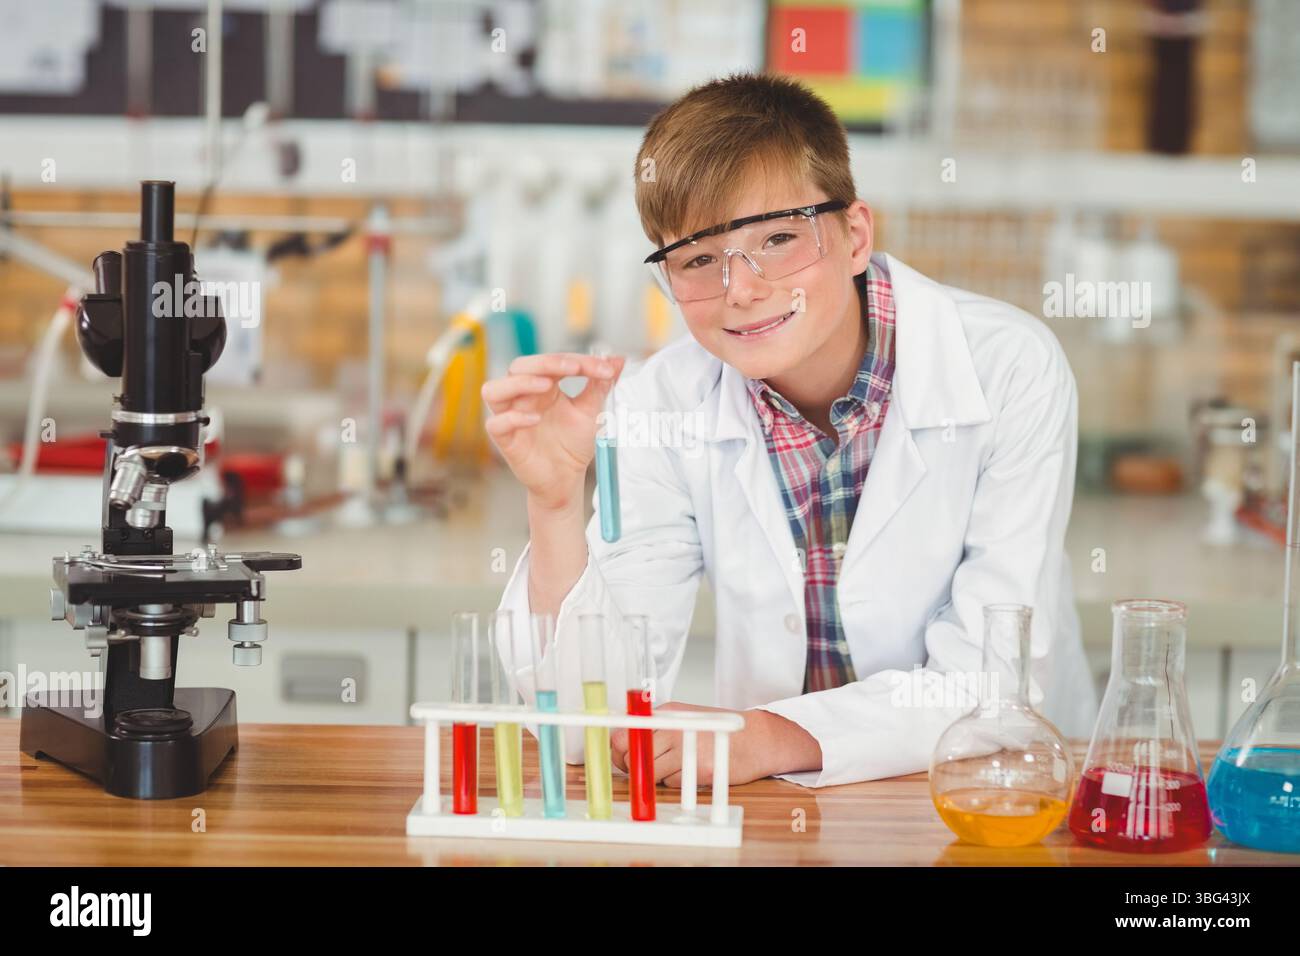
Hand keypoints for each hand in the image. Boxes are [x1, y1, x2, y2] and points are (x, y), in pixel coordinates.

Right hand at [482, 352, 625, 510]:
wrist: (566, 478)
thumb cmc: (573, 444)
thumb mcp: (591, 412)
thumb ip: (600, 385)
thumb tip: (618, 359)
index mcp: (544, 386)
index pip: (553, 362)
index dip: (578, 360)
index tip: (605, 368)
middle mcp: (523, 397)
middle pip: (520, 367)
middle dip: (545, 362)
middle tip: (573, 368)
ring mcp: (510, 417)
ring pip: (494, 390)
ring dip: (520, 383)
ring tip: (546, 386)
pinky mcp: (505, 440)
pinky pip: (496, 424)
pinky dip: (513, 418)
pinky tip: (534, 419)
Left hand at [609, 701, 818, 787]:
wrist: (755, 738)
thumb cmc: (718, 730)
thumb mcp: (684, 718)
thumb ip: (656, 728)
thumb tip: (622, 746)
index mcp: (667, 713)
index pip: (624, 734)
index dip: (619, 751)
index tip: (622, 758)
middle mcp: (674, 729)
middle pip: (634, 756)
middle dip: (635, 767)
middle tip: (645, 768)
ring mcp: (687, 749)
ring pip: (651, 772)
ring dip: (657, 775)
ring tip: (674, 766)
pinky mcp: (699, 770)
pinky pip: (672, 784)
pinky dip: (676, 783)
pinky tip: (690, 772)